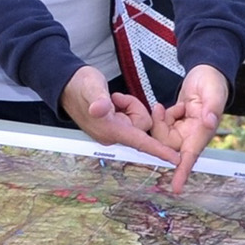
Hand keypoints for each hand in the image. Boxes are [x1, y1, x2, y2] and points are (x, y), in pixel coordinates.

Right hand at [59, 67, 177, 169]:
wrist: (68, 85)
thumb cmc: (80, 86)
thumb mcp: (92, 87)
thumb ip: (99, 100)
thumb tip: (100, 110)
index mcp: (110, 130)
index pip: (140, 142)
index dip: (159, 151)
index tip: (175, 159)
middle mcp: (113, 136)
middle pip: (142, 126)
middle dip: (134, 109)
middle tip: (117, 98)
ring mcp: (114, 132)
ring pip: (138, 121)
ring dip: (130, 106)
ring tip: (113, 99)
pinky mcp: (115, 126)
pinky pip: (132, 118)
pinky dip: (126, 107)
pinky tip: (113, 102)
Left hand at [150, 65, 228, 192]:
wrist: (207, 72)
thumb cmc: (213, 82)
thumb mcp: (214, 93)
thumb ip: (212, 108)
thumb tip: (209, 121)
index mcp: (202, 132)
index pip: (191, 156)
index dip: (183, 172)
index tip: (176, 188)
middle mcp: (192, 135)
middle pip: (168, 144)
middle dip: (161, 128)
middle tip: (162, 109)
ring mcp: (184, 129)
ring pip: (163, 135)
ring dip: (161, 121)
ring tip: (168, 106)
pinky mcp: (177, 122)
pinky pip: (162, 125)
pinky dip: (163, 115)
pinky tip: (172, 106)